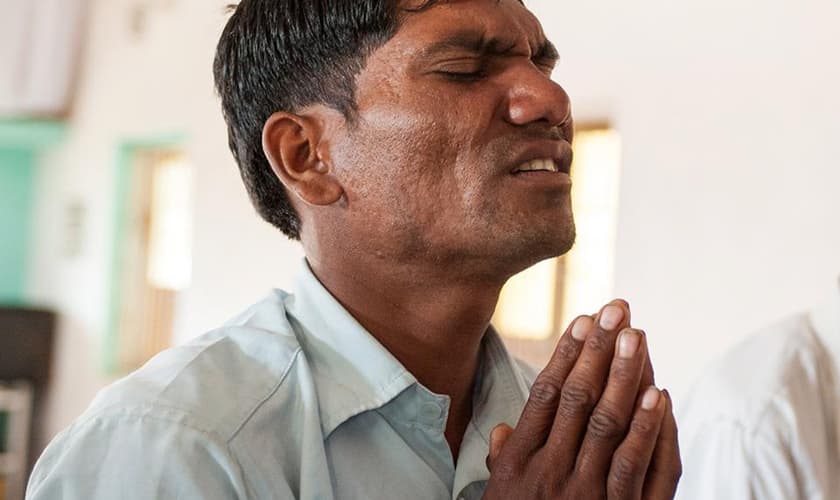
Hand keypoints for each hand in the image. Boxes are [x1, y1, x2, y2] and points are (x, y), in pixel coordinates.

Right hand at [483, 300, 680, 498]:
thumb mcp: (500, 493)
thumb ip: (503, 460)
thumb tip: (502, 429)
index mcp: (519, 460)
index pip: (545, 393)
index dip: (566, 353)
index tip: (584, 319)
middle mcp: (549, 470)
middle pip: (577, 398)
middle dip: (598, 348)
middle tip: (615, 310)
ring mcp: (584, 493)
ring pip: (607, 423)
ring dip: (624, 375)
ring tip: (636, 336)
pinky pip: (634, 465)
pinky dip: (647, 427)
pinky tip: (657, 394)